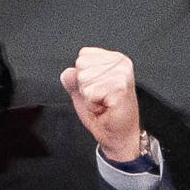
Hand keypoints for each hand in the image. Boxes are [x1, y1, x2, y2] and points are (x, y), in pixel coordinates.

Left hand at [60, 47, 143, 163]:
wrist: (117, 134)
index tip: (97, 89)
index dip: (82, 77)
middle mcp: (121, 63)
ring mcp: (122, 74)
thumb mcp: (82, 93)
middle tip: (100, 98)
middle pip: (81, 67)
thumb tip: (68, 71)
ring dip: (89, 97)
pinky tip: (105, 107)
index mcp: (114, 59)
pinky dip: (93, 105)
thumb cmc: (105, 113)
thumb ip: (72, 80)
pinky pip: (90, 93)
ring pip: (85, 80)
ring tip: (103, 103)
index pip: (83, 56)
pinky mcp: (121, 88)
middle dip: (85, 88)